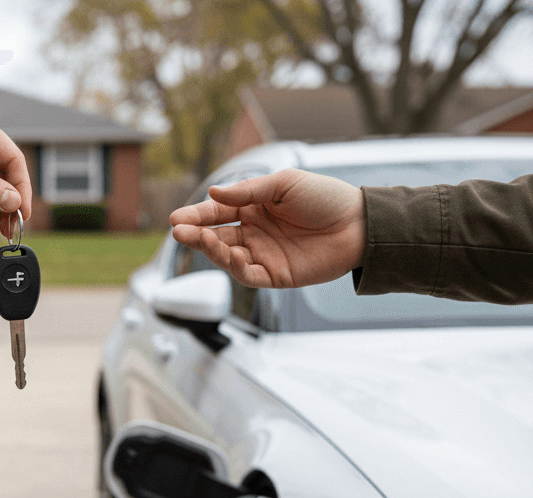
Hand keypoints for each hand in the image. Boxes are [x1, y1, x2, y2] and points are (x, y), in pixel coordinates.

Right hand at [169, 169, 365, 287]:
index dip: (197, 215)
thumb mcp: (284, 184)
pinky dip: (236, 267)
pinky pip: (248, 275)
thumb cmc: (326, 198)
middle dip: (195, 234)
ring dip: (212, 249)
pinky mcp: (275, 276)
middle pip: (216, 236)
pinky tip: (231, 255)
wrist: (359, 225)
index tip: (176, 218)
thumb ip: (248, 191)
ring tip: (201, 239)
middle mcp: (254, 232)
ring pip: (227, 256)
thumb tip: (213, 193)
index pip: (218, 212)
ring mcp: (263, 255)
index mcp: (255, 207)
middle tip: (178, 232)